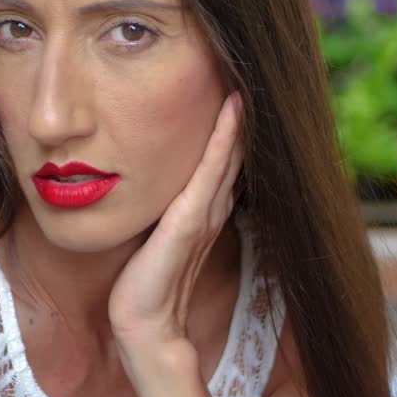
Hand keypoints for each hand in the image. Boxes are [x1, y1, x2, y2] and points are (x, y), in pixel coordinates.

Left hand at [108, 92, 243, 358]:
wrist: (144, 325)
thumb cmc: (143, 282)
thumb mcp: (154, 234)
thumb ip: (162, 208)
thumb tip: (148, 177)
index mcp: (203, 210)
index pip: (222, 158)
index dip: (233, 124)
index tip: (238, 86)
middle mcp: (211, 207)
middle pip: (234, 151)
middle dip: (243, 114)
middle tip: (252, 71)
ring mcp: (204, 212)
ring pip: (229, 154)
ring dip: (241, 117)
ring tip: (250, 79)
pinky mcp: (190, 220)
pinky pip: (212, 170)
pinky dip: (225, 138)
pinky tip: (233, 111)